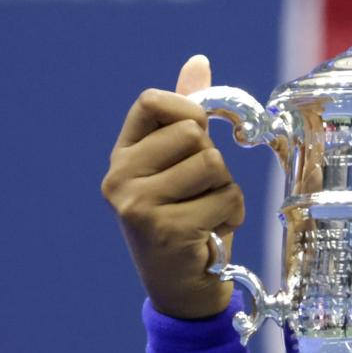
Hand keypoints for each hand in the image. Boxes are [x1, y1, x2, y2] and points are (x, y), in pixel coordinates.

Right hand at [100, 55, 243, 319]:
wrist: (185, 290)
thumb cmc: (189, 221)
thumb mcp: (184, 166)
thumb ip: (187, 116)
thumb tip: (199, 61)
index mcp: (122, 157)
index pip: (152, 101)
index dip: (189, 112)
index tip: (198, 139)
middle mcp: (119, 178)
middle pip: (194, 134)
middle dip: (214, 164)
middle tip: (200, 196)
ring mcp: (137, 204)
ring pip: (214, 165)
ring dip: (227, 192)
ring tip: (207, 216)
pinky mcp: (164, 229)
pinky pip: (226, 198)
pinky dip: (232, 216)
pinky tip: (211, 236)